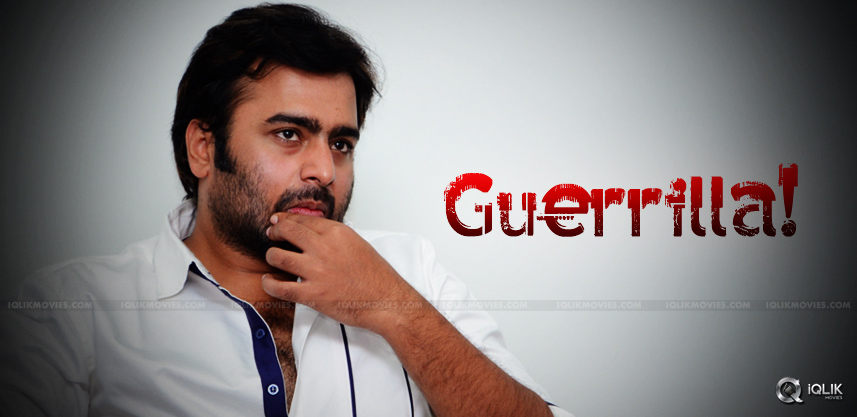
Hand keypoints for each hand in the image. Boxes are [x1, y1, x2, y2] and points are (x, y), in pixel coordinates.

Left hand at [261, 213, 421, 332]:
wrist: (386, 301)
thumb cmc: (377, 276)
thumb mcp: (358, 244)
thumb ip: (335, 237)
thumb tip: (314, 234)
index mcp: (337, 233)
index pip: (304, 220)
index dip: (286, 220)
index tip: (279, 222)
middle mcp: (324, 248)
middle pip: (287, 232)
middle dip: (275, 232)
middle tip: (272, 235)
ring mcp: (316, 271)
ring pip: (278, 257)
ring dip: (272, 256)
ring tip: (274, 259)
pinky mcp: (312, 294)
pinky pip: (279, 287)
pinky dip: (270, 284)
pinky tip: (270, 281)